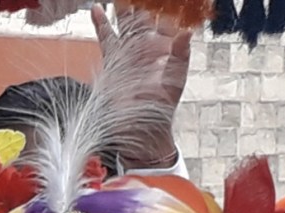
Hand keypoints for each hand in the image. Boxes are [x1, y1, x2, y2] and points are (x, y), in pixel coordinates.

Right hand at [92, 1, 190, 170]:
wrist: (146, 128)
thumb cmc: (162, 107)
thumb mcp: (176, 78)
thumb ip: (181, 55)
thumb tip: (187, 32)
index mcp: (156, 53)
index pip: (157, 26)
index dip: (160, 14)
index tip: (163, 4)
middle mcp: (140, 52)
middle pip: (137, 23)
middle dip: (138, 8)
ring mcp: (125, 56)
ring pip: (123, 27)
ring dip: (122, 11)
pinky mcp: (113, 64)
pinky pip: (106, 41)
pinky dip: (101, 25)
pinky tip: (97, 9)